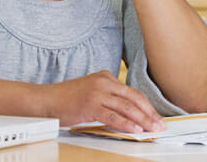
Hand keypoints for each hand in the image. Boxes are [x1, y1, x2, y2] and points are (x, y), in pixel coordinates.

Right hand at [44, 70, 165, 132]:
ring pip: (127, 107)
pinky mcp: (91, 104)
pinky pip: (113, 116)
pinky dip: (127, 124)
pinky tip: (136, 130)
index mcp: (107, 76)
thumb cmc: (68, 99)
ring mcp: (98, 92)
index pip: (133, 92)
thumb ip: (110, 98)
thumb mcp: (93, 92)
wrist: (46, 99)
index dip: (147, 106)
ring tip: (152, 129)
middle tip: (160, 125)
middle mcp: (105, 81)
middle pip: (134, 98)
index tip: (156, 117)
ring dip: (143, 120)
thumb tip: (130, 114)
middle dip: (149, 113)